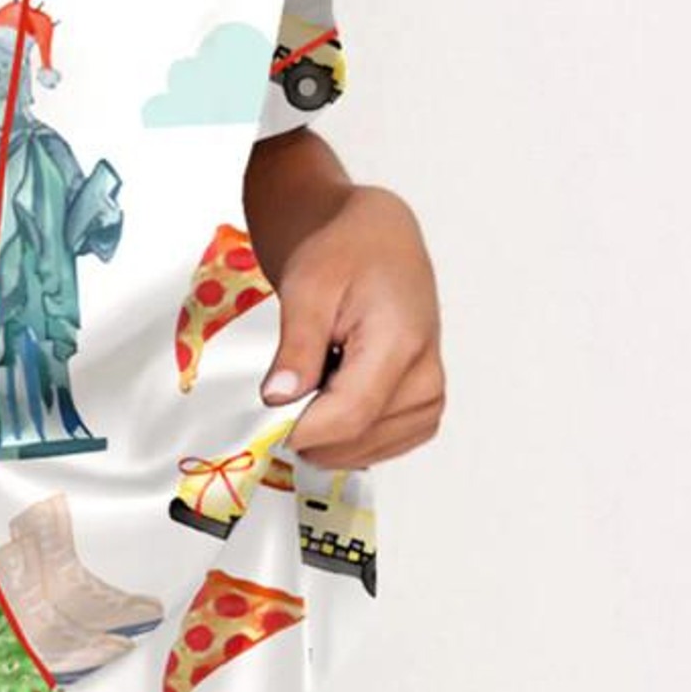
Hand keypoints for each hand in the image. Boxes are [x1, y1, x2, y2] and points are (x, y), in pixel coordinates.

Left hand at [261, 184, 444, 467]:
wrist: (376, 242)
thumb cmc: (344, 253)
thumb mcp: (306, 288)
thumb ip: (296, 347)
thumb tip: (278, 399)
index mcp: (402, 342)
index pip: (350, 415)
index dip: (301, 430)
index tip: (261, 426)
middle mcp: (426, 377)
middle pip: (356, 438)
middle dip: (309, 430)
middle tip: (280, 394)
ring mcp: (429, 398)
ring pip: (364, 450)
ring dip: (326, 432)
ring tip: (314, 379)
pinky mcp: (422, 410)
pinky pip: (377, 446)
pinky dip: (344, 435)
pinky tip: (330, 397)